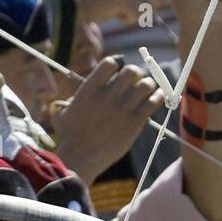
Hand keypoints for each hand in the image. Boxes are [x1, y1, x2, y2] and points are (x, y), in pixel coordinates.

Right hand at [52, 56, 164, 184]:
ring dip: (149, 85)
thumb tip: (71, 101)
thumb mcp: (62, 113)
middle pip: (132, 71)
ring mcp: (123, 107)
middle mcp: (109, 94)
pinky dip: (158, 97)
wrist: (81, 157)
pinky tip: (157, 98)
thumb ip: (70, 101)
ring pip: (146, 84)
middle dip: (136, 74)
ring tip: (147, 91)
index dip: (117, 65)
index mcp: (91, 87)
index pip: (111, 63)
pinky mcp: (135, 122)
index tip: (118, 72)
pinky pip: (154, 102)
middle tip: (135, 82)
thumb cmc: (69, 137)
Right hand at [76, 0, 168, 27]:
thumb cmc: (104, 0)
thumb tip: (162, 0)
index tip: (150, 5)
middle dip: (148, 9)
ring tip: (120, 10)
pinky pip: (136, 17)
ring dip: (135, 16)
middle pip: (158, 0)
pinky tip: (116, 14)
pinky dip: (127, 20)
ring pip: (147, 10)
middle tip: (130, 9)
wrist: (83, 2)